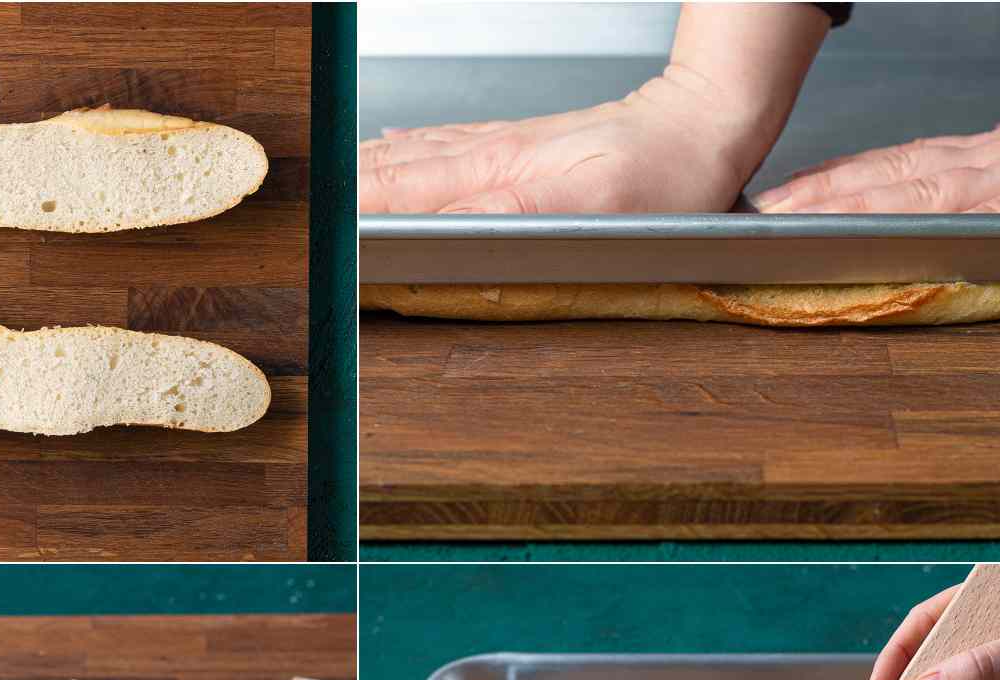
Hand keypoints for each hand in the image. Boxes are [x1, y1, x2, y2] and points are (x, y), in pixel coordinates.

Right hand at [360, 2, 829, 213]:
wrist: (702, 125)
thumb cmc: (661, 182)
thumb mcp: (588, 217)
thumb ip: (505, 221)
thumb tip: (434, 228)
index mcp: (499, 177)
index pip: (401, 195)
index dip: (352, 215)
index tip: (313, 235)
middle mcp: (491, 158)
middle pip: (393, 174)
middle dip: (339, 192)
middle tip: (297, 215)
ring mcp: (502, 147)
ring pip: (411, 156)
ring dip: (361, 172)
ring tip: (324, 186)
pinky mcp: (519, 143)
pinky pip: (443, 143)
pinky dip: (402, 148)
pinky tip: (387, 147)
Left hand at [754, 103, 999, 213]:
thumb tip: (981, 174)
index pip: (905, 161)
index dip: (843, 176)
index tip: (790, 192)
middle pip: (896, 173)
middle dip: (825, 191)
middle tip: (766, 209)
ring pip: (924, 191)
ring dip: (856, 207)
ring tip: (798, 223)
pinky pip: (987, 217)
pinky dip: (934, 226)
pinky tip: (891, 236)